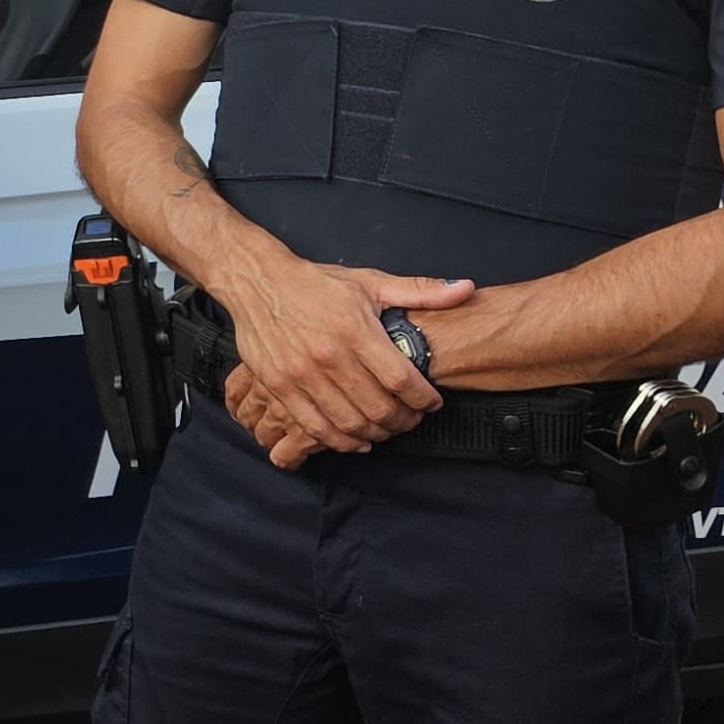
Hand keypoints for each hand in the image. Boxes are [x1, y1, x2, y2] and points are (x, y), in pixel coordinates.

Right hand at [212, 249, 471, 457]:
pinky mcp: (279, 387)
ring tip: (387, 428)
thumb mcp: (370, 282)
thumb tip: (465, 289)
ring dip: (376, 434)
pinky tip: (356, 438)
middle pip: (378, 408)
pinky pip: (315, 427)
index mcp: (355, 329)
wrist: (258, 283)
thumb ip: (421, 290)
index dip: (424, 399)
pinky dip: (341, 441)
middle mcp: (328, 355)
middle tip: (413, 419)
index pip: (401, 379)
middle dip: (404, 421)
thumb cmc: (317, 284)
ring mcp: (301, 375)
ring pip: (349, 423)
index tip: (432, 402)